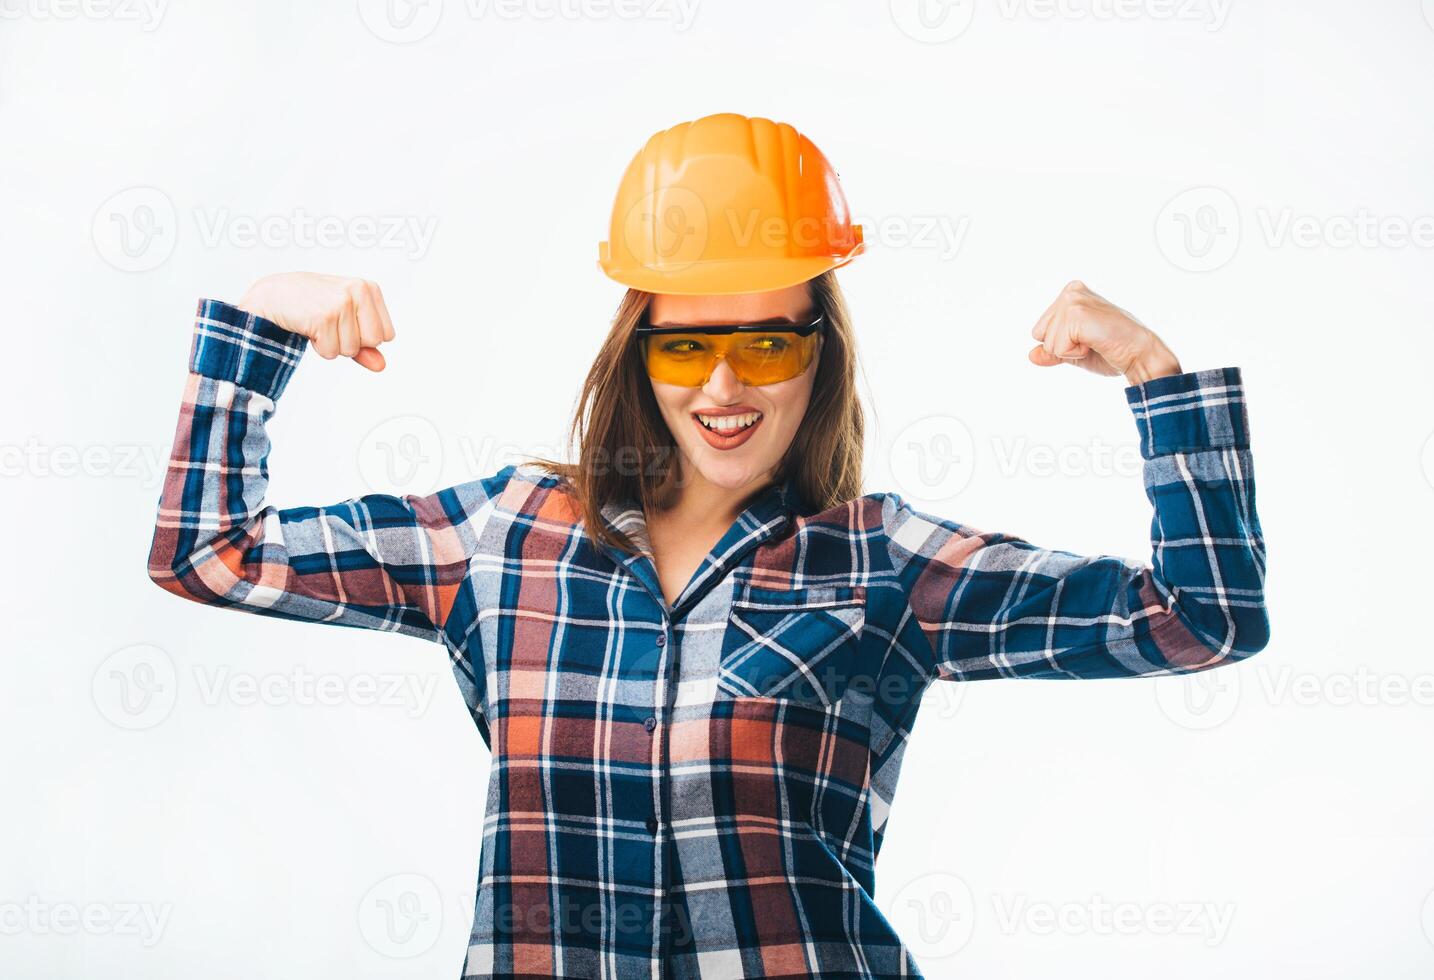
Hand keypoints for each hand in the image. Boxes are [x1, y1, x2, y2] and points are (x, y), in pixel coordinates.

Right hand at [237, 272, 395, 372]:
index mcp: (369, 288)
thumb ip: (366, 344)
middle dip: (351, 342)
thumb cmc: (312, 305)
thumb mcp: (345, 320)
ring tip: (318, 323)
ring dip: (332, 344)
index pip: (387, 335)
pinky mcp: (324, 317)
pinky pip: (331, 352)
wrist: (273, 295)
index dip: (364, 337)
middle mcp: (358, 291)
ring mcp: (341, 303)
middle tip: (330, 323)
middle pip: (373, 342)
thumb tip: (381, 366)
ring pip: (351, 349)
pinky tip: (309, 326)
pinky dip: (319, 347)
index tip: (345, 321)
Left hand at [1028, 281, 1181, 384]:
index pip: (1041, 330)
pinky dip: (1075, 354)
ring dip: (1071, 351)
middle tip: (1092, 340)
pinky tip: (1095, 343)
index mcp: (1071, 294)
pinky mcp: (1077, 314)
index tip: (1088, 338)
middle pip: (1040, 334)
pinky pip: (1057, 348)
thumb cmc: (1112, 351)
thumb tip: (1031, 355)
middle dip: (1062, 347)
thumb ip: (1052, 351)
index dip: (1061, 344)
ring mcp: (1073, 300)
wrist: (1138, 355)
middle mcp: (1071, 292)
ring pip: (1047, 342)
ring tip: (1095, 341)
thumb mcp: (1075, 352)